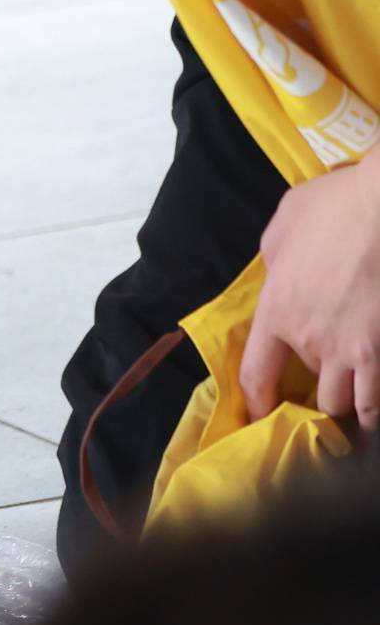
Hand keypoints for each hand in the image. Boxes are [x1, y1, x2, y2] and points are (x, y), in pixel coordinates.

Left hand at [241, 161, 379, 432]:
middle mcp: (313, 340)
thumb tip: (279, 274)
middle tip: (329, 392)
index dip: (259, 403)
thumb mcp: (280, 231)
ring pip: (349, 404)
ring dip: (351, 408)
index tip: (262, 416)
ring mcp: (356, 349)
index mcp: (277, 312)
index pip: (256, 375)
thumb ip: (274, 263)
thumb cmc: (334, 208)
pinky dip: (376, 406)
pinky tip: (376, 407)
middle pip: (313, 391)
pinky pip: (378, 398)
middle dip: (320, 393)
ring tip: (356, 409)